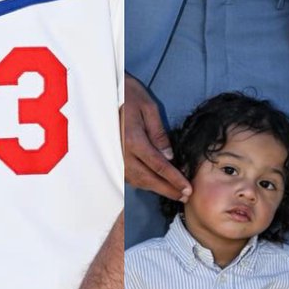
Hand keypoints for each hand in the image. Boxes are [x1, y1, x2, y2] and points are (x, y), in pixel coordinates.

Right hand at [124, 74, 190, 200]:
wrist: (101, 92)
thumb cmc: (128, 94)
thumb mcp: (148, 107)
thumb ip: (159, 133)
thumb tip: (169, 156)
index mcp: (134, 141)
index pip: (159, 166)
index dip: (174, 180)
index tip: (187, 189)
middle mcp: (123, 154)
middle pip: (148, 179)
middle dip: (167, 189)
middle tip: (185, 197)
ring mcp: (116, 157)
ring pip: (137, 180)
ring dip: (155, 188)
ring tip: (173, 192)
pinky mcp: (112, 157)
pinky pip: (128, 176)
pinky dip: (142, 182)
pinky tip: (153, 183)